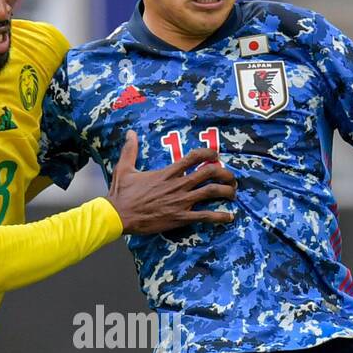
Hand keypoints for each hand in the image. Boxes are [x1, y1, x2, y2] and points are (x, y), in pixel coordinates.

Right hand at [108, 131, 235, 234]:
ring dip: (227, 191)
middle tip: (231, 177)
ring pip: (212, 192)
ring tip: (233, 192)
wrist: (119, 215)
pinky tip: (230, 216)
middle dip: (225, 173)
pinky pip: (205, 216)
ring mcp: (181, 202)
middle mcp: (178, 185)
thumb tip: (130, 133)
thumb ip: (130, 150)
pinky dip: (220, 216)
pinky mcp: (180, 218)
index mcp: (167, 173)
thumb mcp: (124, 168)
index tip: (216, 153)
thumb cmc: (121, 194)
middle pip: (209, 173)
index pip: (193, 157)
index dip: (208, 153)